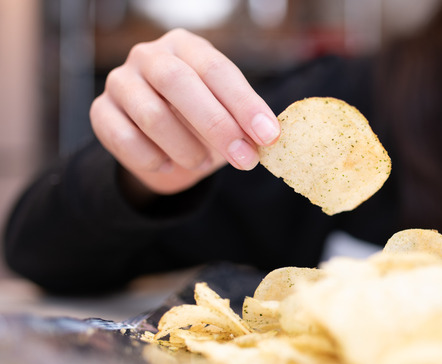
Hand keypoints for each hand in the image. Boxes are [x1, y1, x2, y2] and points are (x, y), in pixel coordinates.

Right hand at [90, 28, 279, 195]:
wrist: (160, 143)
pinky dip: (153, 159)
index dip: (245, 104)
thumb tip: (268, 137)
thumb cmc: (202, 122)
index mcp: (187, 47)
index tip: (269, 136)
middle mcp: (149, 56)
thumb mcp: (228, 116)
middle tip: (244, 158)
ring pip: (152, 115)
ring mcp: (120, 81)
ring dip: (185, 148)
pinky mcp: (101, 112)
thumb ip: (244, 122)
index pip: (217, 69)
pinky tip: (169, 165)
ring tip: (202, 162)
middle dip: (217, 125)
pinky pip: (125, 139)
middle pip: (179, 83)